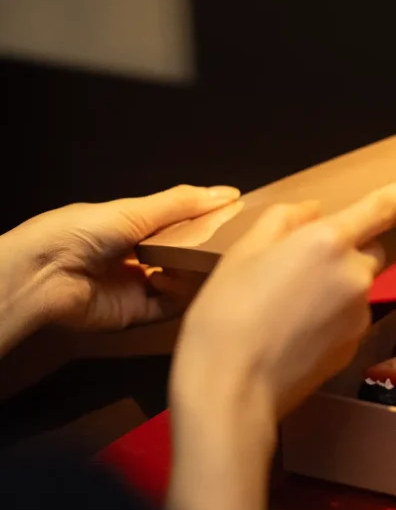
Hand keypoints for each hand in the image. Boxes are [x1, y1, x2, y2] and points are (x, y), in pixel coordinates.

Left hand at [0, 185, 239, 357]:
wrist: (44, 275)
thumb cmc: (79, 233)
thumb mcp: (135, 210)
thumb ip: (181, 204)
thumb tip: (228, 194)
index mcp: (130, 227)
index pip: (177, 224)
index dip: (204, 220)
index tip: (236, 216)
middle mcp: (135, 258)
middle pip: (181, 255)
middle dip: (204, 250)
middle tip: (236, 243)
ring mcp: (135, 287)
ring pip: (179, 283)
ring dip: (197, 275)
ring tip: (221, 263)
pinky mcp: (135, 315)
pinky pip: (169, 308)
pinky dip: (183, 298)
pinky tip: (192, 284)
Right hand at [165, 178, 395, 509]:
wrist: (232, 387)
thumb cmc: (227, 312)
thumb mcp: (244, 251)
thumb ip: (284, 221)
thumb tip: (313, 212)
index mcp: (328, 242)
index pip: (381, 209)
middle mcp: (356, 275)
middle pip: (368, 250)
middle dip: (345, 251)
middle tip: (298, 269)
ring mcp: (360, 314)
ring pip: (357, 287)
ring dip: (336, 288)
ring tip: (286, 309)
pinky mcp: (356, 346)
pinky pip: (350, 319)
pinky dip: (331, 319)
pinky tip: (295, 334)